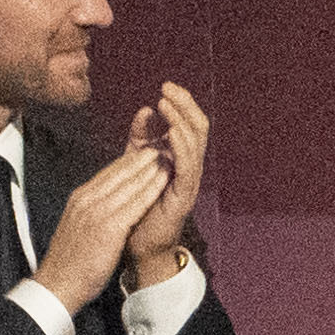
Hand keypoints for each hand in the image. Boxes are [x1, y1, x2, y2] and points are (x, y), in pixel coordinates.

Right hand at [33, 127, 179, 311]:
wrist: (57, 285)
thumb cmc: (69, 262)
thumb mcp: (77, 227)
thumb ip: (92, 211)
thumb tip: (106, 203)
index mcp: (80, 199)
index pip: (108, 173)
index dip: (129, 161)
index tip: (145, 152)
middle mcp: (87, 200)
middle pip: (119, 172)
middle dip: (141, 158)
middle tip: (160, 145)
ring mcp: (97, 212)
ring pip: (128, 183)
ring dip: (150, 168)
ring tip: (167, 155)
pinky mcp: (108, 227)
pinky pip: (134, 203)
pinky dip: (150, 189)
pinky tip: (164, 180)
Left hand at [127, 82, 214, 273]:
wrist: (138, 247)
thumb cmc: (139, 207)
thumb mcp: (136, 164)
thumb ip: (140, 139)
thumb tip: (145, 110)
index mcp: (179, 158)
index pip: (188, 123)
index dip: (180, 103)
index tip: (165, 86)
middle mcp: (189, 167)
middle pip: (198, 127)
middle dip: (185, 105)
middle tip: (168, 88)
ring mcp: (189, 181)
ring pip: (195, 143)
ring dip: (181, 120)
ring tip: (167, 104)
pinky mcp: (184, 196)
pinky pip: (188, 167)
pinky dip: (182, 147)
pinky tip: (172, 132)